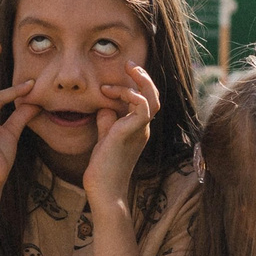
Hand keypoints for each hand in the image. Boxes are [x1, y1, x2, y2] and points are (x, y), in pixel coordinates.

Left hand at [83, 64, 157, 210]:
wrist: (103, 191)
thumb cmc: (102, 170)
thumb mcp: (104, 140)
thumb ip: (107, 123)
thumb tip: (105, 106)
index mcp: (137, 129)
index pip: (143, 100)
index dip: (129, 87)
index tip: (107, 84)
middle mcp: (142, 129)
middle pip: (153, 95)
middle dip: (142, 76)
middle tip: (128, 63)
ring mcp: (139, 131)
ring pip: (152, 98)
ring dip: (140, 81)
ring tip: (127, 69)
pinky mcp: (132, 134)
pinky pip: (143, 108)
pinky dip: (133, 95)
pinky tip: (114, 92)